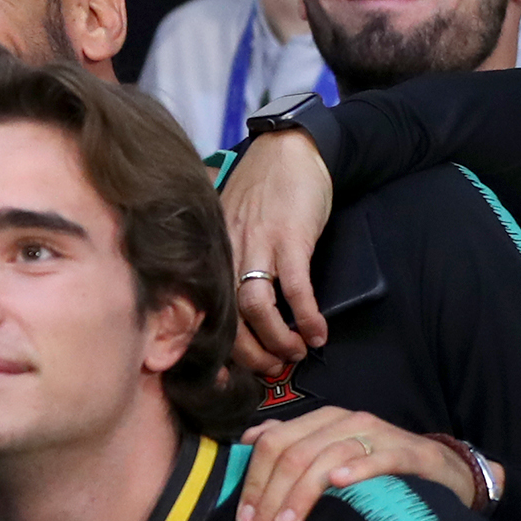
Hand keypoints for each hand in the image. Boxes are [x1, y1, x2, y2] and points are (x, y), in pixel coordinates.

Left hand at [220, 127, 333, 374]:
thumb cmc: (263, 189)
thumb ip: (229, 257)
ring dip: (276, 339)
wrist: (291, 149)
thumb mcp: (232, 223)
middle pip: (226, 315)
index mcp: (211, 251)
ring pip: (256, 307)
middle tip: (269, 370)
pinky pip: (295, 287)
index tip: (231, 368)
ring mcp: (258, 244)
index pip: (203, 307)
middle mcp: (227, 251)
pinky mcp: (291, 237)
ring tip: (294, 354)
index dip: (215, 343)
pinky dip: (306, 316)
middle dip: (248, 352)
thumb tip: (236, 305)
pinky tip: (317, 334)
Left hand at [233, 406, 475, 520]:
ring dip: (301, 495)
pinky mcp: (408, 451)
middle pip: (293, 455)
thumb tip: (249, 442)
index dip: (253, 484)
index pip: (272, 444)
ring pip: (327, 458)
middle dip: (270, 500)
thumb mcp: (330, 454)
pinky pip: (379, 458)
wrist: (440, 469)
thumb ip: (292, 446)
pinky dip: (357, 470)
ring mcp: (377, 433)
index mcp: (319, 421)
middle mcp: (343, 421)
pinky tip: (338, 486)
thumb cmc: (377, 469)